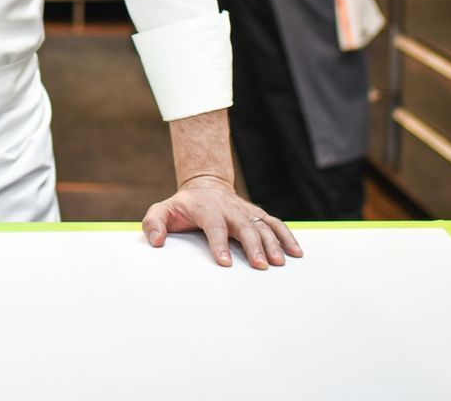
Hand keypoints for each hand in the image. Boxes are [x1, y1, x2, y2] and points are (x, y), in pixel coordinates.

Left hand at [141, 175, 301, 269]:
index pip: (214, 225)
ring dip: (273, 243)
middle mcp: (230, 208)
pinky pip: (276, 224)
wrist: (205, 185)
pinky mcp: (258, 215)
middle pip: (245, 226)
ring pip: (263, 225)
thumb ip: (154, 223)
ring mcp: (246, 211)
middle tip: (260, 266)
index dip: (219, 243)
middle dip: (254, 246)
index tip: (225, 262)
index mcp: (207, 208)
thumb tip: (156, 240)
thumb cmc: (183, 205)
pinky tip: (296, 253)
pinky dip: (287, 237)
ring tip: (280, 263)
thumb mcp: (163, 210)